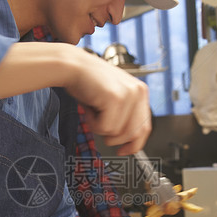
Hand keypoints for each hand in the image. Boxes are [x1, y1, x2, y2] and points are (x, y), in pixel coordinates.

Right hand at [0, 43, 150, 153]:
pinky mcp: (116, 98)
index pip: (145, 127)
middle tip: (99, 125)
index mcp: (140, 91)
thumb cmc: (88, 83)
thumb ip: (124, 116)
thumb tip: (127, 142)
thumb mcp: (113, 99)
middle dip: (114, 137)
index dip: (134, 144)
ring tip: (94, 109)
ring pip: (117, 133)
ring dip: (100, 127)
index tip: (124, 151)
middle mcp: (138, 92)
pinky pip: (105, 128)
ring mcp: (129, 95)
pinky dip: (93, 122)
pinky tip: (90, 106)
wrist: (72, 66)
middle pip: (133, 134)